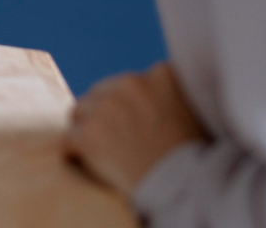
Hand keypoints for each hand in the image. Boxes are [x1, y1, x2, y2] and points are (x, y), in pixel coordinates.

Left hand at [65, 62, 206, 196]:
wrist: (187, 190)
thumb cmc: (197, 158)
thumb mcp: (196, 110)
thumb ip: (172, 92)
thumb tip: (156, 85)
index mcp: (161, 75)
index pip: (129, 83)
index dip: (130, 106)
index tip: (137, 126)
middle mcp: (132, 84)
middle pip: (100, 93)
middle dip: (105, 115)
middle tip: (119, 142)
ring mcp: (108, 108)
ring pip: (80, 112)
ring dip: (89, 130)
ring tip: (106, 154)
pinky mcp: (89, 136)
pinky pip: (69, 141)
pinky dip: (76, 154)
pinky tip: (91, 165)